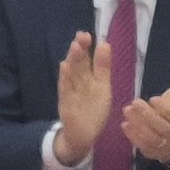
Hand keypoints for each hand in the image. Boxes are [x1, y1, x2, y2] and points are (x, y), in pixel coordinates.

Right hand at [54, 31, 113, 169]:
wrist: (83, 134)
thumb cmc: (94, 110)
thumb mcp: (102, 87)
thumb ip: (103, 67)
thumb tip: (105, 44)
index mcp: (89, 77)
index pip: (87, 59)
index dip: (87, 48)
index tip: (88, 35)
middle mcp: (79, 82)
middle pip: (78, 63)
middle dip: (80, 50)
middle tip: (82, 36)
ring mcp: (71, 91)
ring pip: (72, 73)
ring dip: (73, 60)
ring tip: (75, 46)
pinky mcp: (66, 102)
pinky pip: (65, 88)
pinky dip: (65, 78)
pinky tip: (65, 67)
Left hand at [121, 71, 169, 165]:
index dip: (165, 109)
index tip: (153, 98)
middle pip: (163, 128)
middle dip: (148, 115)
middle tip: (135, 102)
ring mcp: (165, 146)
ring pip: (152, 138)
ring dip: (138, 125)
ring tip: (127, 111)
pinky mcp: (153, 153)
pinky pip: (144, 147)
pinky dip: (133, 136)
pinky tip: (125, 124)